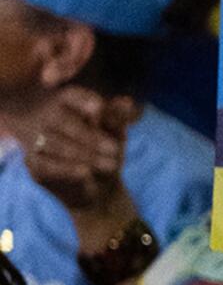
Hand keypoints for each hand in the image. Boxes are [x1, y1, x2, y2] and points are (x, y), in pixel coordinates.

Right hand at [20, 88, 136, 240]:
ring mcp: (36, 140)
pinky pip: (46, 165)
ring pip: (54, 144)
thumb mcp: (117, 136)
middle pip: (62, 121)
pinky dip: (67, 169)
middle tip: (114, 150)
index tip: (98, 108)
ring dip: (83, 154)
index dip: (82, 101)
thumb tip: (127, 101)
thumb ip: (118, 119)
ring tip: (109, 165)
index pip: (71, 96)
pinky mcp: (33, 163)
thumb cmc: (108, 153)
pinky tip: (85, 173)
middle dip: (90, 136)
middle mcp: (47, 118)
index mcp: (68, 104)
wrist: (99, 189)